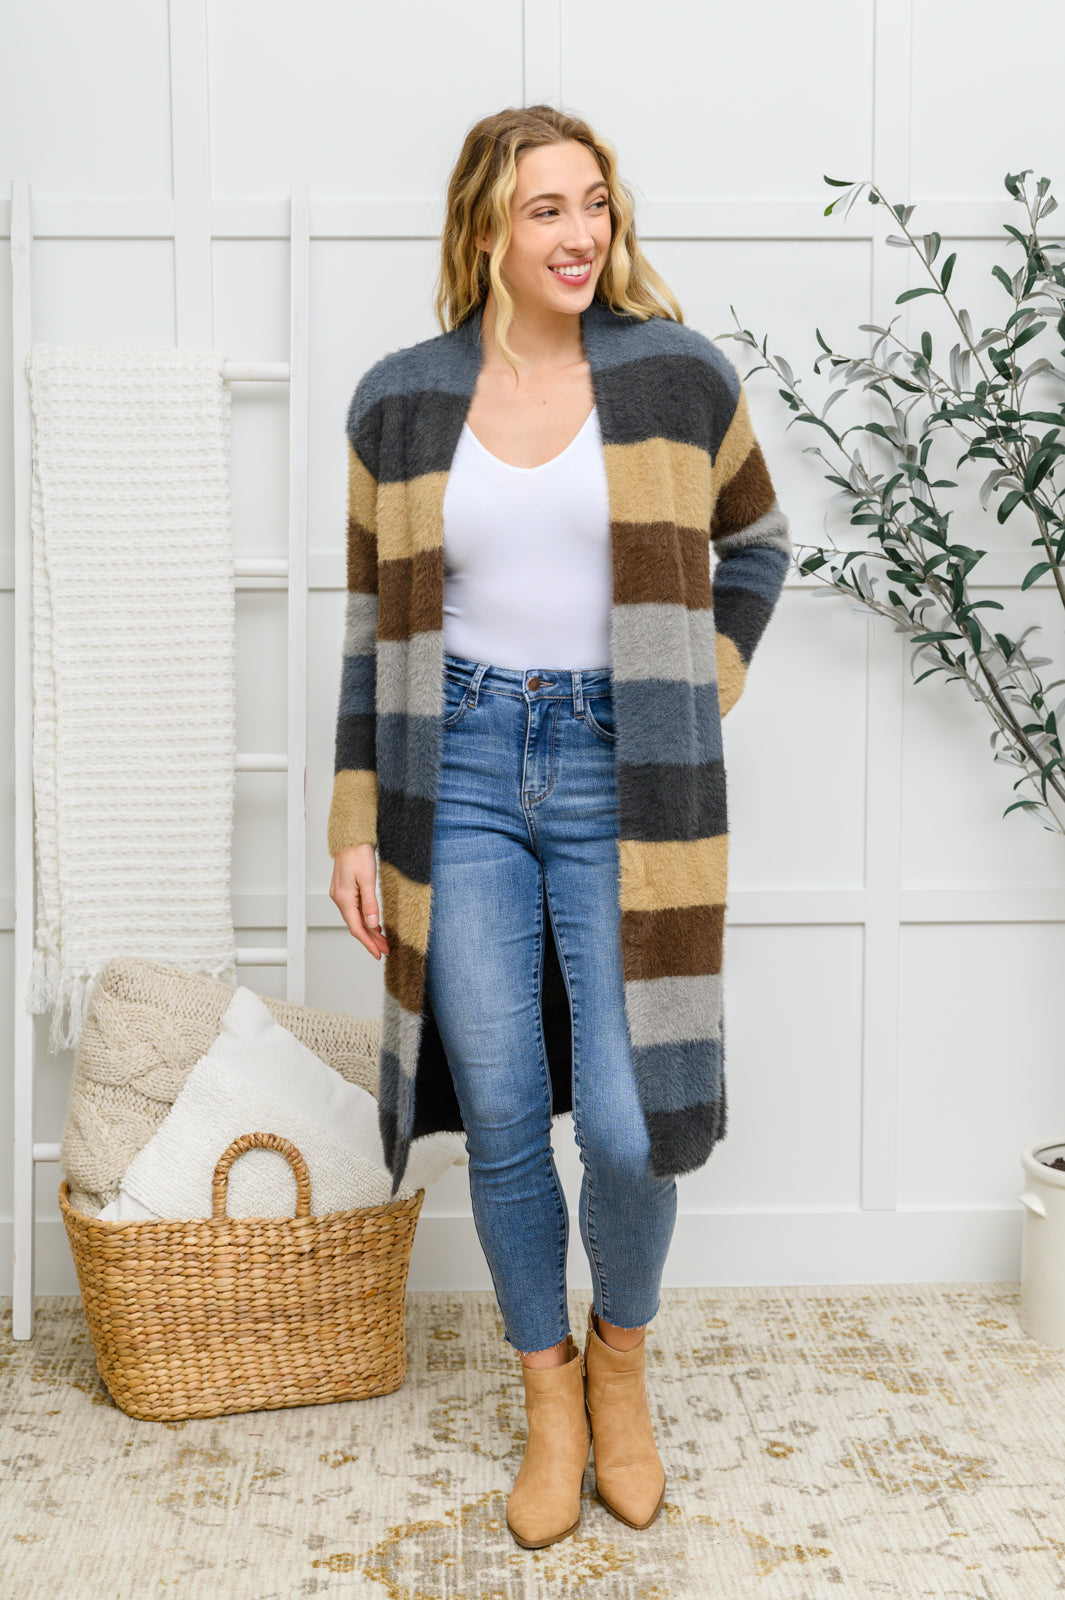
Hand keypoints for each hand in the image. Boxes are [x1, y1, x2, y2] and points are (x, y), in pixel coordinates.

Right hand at [329, 843, 389, 960]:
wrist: (351, 838)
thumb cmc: (358, 854)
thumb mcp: (368, 880)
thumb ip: (370, 904)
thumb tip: (372, 924)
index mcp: (344, 899)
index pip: (357, 928)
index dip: (368, 943)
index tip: (379, 953)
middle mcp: (339, 899)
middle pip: (356, 925)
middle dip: (371, 939)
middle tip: (385, 949)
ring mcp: (341, 895)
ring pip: (355, 918)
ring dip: (369, 930)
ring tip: (382, 940)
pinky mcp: (344, 890)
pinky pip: (354, 910)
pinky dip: (365, 919)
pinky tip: (374, 923)